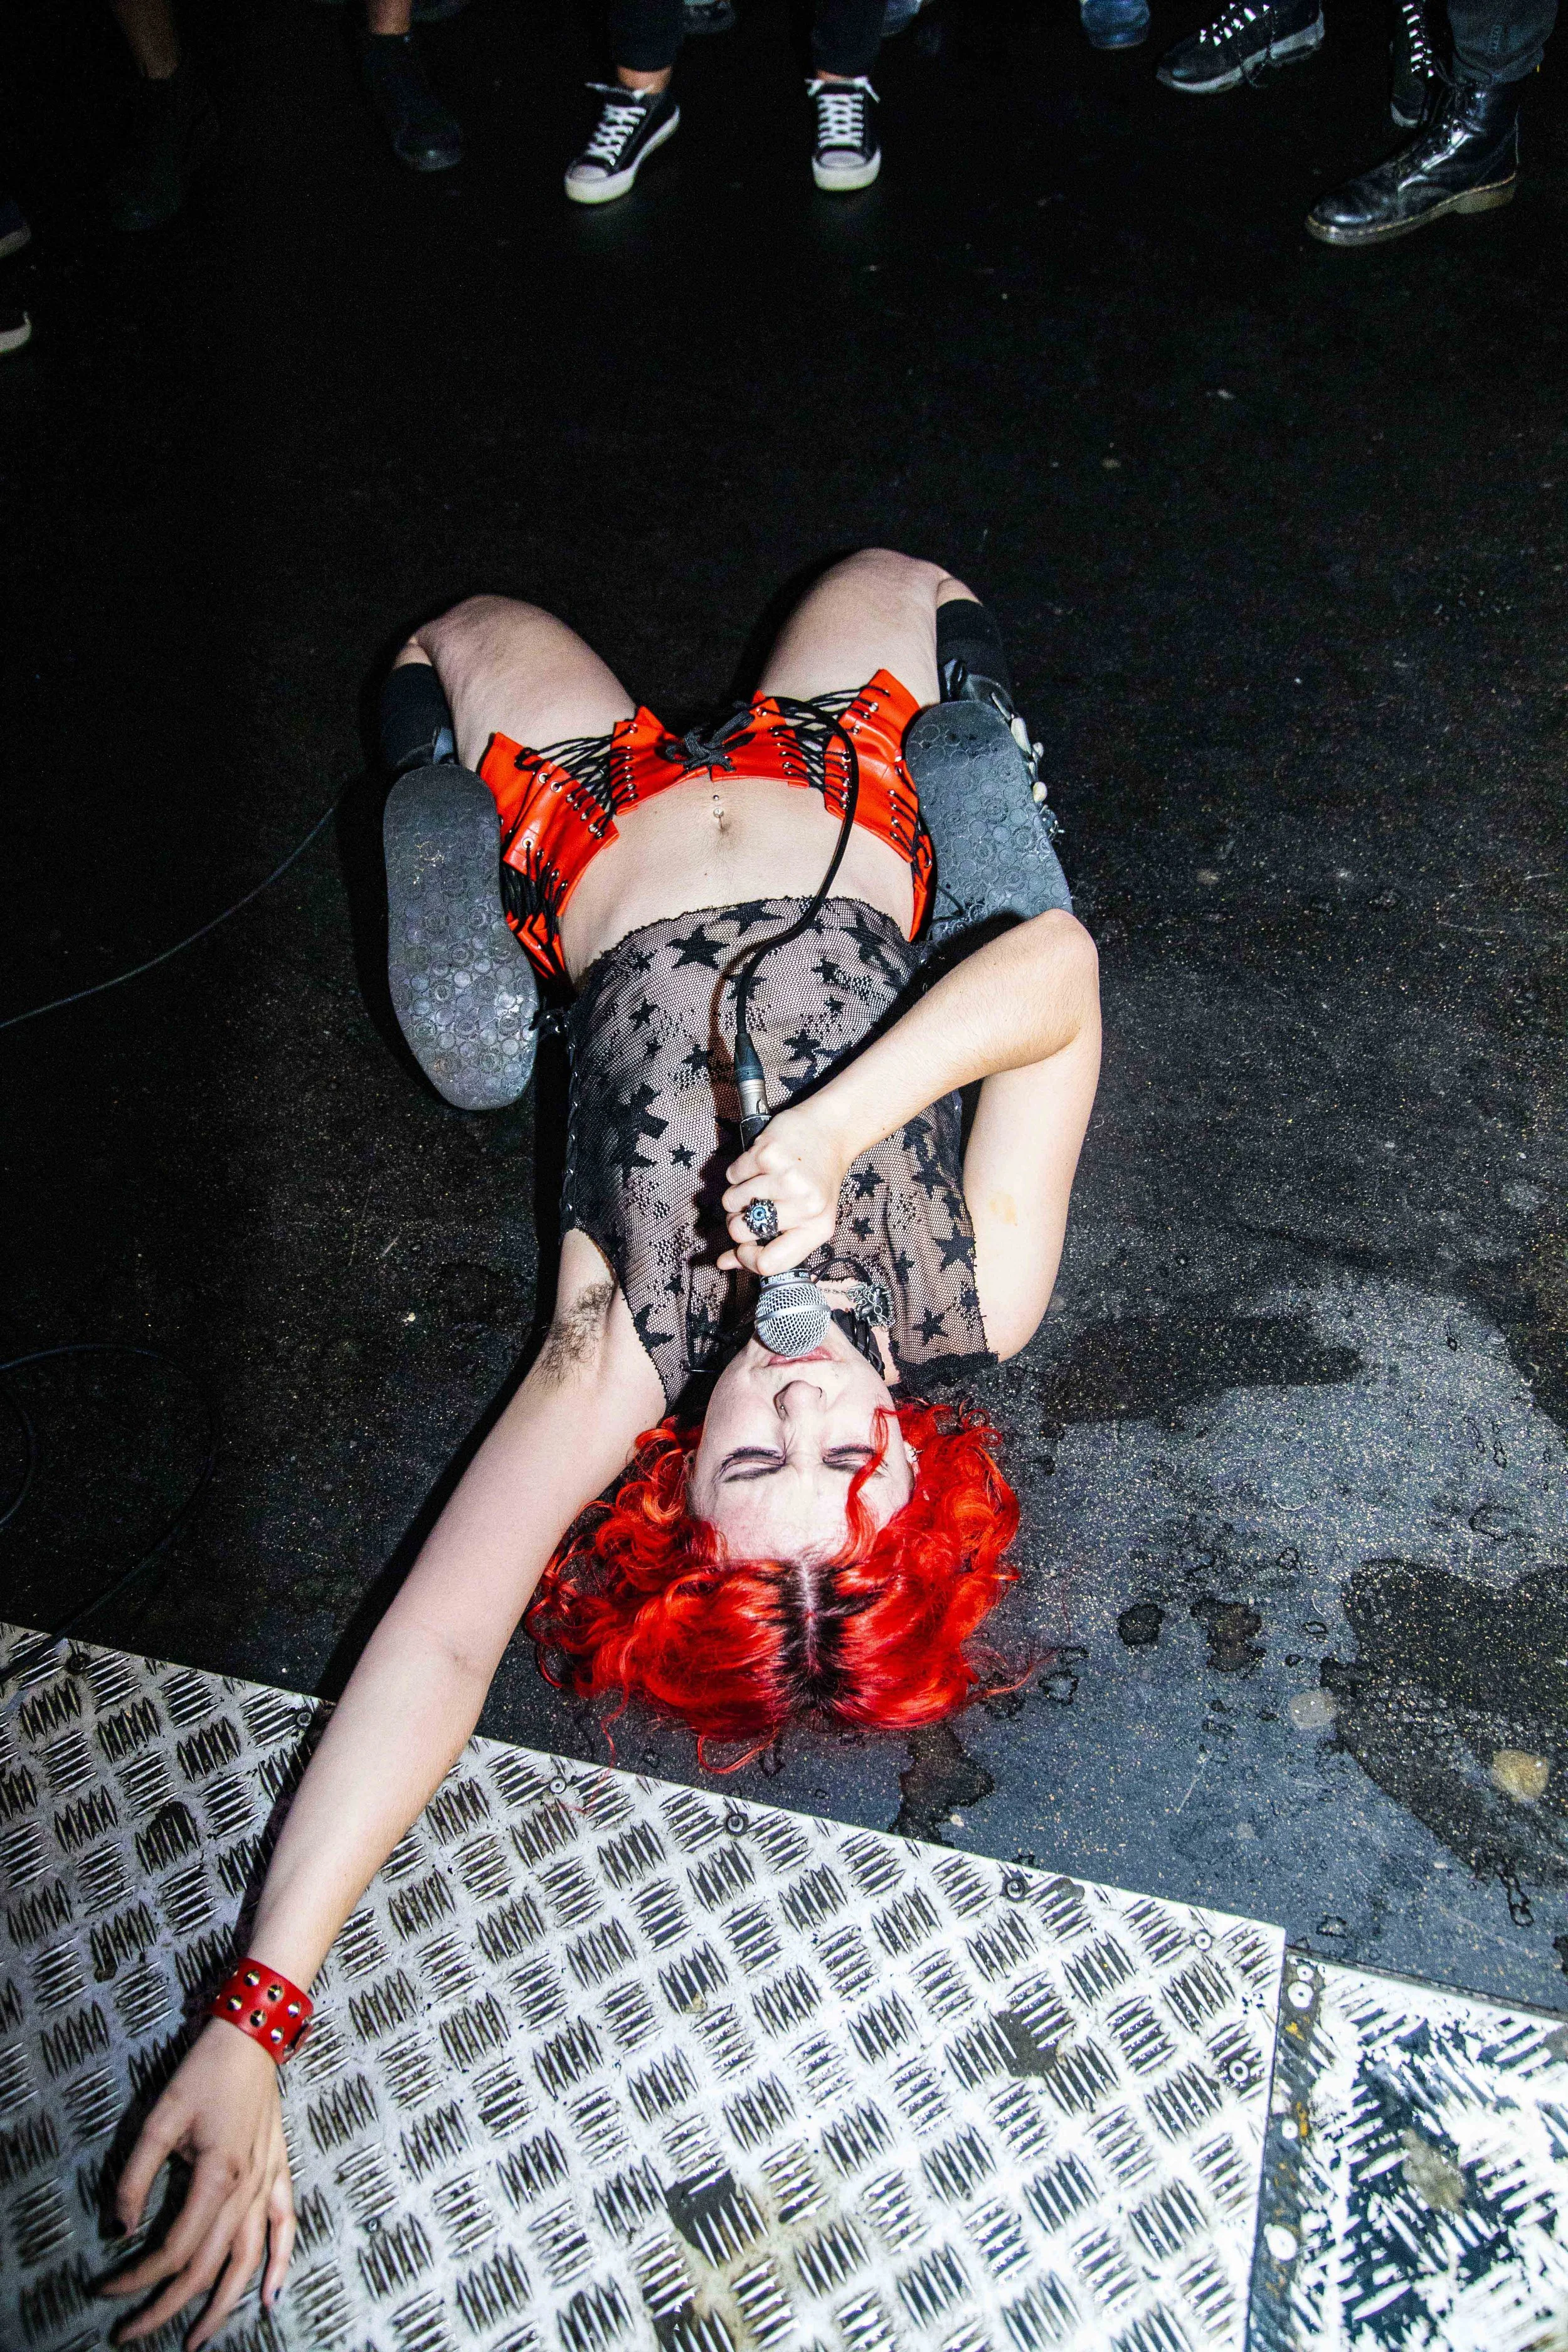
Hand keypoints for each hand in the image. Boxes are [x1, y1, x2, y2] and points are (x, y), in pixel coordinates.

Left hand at [100, 2020, 295, 2348]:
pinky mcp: (279, 2171)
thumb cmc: (205, 2071)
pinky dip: (281, 2263)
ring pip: (249, 2259)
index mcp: (217, 2177)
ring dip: (224, 2305)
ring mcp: (268, 2182)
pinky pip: (286, 2225)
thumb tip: (120, 2228)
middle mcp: (247, 2189)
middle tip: (133, 2332)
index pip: (174, 2249)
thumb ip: (136, 2176)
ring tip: (199, 2339)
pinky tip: (270, 2295)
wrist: (253, 2035)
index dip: (137, 2277)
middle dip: (168, 2308)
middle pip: (209, 2266)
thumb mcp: (159, 2118)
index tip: (107, 2289)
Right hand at [719, 1102, 851, 1276]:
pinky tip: (760, 1165)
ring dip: (738, 1194)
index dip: (746, 1258)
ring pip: (731, 1202)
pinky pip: (732, 1175)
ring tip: (760, 1181)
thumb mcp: (808, 1216)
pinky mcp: (769, 1154)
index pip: (770, 1263)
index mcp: (817, 1229)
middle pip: (741, 1232)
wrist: (830, 1131)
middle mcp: (805, 1206)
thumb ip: (771, 1243)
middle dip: (736, 1220)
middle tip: (752, 1205)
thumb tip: (726, 1262)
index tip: (743, 1247)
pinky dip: (739, 1171)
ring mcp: (786, 1179)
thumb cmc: (816, 1177)